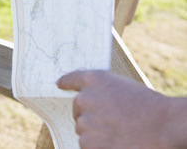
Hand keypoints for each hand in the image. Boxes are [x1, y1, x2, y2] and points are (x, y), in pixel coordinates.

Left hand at [57, 70, 176, 148]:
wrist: (161, 126)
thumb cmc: (146, 106)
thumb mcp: (122, 87)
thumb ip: (103, 90)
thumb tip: (91, 99)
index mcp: (94, 79)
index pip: (72, 78)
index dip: (66, 82)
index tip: (59, 83)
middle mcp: (85, 98)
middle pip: (78, 108)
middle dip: (89, 114)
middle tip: (110, 119)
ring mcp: (85, 121)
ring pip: (83, 128)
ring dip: (95, 131)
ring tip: (118, 131)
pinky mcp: (87, 142)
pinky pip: (87, 144)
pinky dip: (97, 145)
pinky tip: (115, 141)